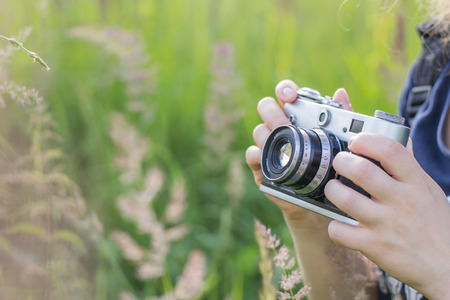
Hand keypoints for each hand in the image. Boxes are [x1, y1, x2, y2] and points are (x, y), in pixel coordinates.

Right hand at [246, 80, 351, 223]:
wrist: (319, 199)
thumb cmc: (328, 167)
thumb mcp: (340, 142)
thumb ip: (341, 118)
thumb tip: (340, 93)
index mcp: (297, 115)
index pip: (285, 94)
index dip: (285, 89)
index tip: (290, 95)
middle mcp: (279, 127)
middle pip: (266, 107)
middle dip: (274, 112)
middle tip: (286, 124)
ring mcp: (268, 145)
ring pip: (259, 131)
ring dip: (269, 135)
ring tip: (284, 145)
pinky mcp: (260, 165)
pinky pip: (252, 154)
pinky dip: (258, 155)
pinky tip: (270, 159)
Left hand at [325, 133, 449, 298]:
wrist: (448, 266)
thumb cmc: (436, 225)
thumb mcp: (428, 190)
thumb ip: (410, 166)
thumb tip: (400, 140)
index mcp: (415, 183)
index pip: (390, 150)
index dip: (367, 141)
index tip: (355, 142)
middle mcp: (401, 201)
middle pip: (362, 171)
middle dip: (341, 161)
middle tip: (339, 163)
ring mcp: (386, 224)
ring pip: (346, 199)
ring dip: (332, 190)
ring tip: (333, 189)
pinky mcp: (374, 246)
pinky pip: (341, 232)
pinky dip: (334, 227)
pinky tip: (339, 223)